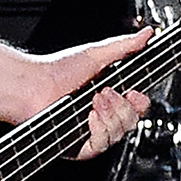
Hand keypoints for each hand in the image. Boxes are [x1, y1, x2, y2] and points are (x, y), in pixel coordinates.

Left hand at [33, 27, 153, 158]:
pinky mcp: (81, 146)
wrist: (34, 86)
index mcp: (110, 96)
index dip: (140, 102)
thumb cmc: (58, 70)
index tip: (135, 92)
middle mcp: (103, 116)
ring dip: (109, 115)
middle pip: (132, 121)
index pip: (137, 106)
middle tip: (105, 91)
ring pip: (119, 133)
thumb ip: (125, 46)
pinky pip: (101, 144)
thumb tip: (147, 34)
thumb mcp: (97, 55)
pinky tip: (90, 115)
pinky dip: (99, 129)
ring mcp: (92, 132)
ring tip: (94, 98)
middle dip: (122, 106)